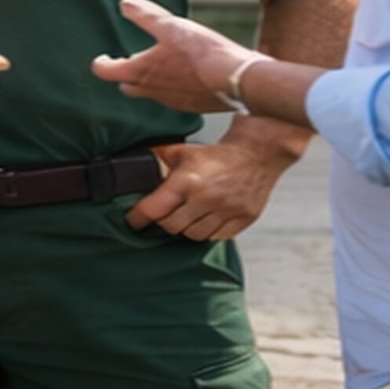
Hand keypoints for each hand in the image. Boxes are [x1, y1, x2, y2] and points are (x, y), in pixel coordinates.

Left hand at [91, 0, 254, 112]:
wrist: (237, 79)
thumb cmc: (202, 53)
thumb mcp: (169, 25)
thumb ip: (144, 15)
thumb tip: (125, 4)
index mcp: (141, 72)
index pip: (107, 72)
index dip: (101, 63)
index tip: (103, 59)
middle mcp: (153, 92)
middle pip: (128, 87)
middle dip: (126, 75)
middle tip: (130, 62)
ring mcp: (173, 102)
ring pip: (153, 93)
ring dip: (152, 81)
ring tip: (163, 65)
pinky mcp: (192, 106)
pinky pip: (176, 97)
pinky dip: (175, 86)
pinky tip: (188, 74)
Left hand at [126, 138, 290, 239]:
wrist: (257, 153)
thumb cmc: (218, 154)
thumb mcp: (183, 151)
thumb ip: (158, 157)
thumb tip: (134, 161)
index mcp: (188, 179)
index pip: (154, 208)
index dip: (139, 217)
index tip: (133, 221)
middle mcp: (207, 197)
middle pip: (172, 226)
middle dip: (164, 222)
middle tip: (164, 216)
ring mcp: (226, 210)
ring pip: (193, 235)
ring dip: (187, 228)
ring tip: (187, 216)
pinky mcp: (242, 219)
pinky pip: (216, 237)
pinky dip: (208, 231)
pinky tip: (206, 218)